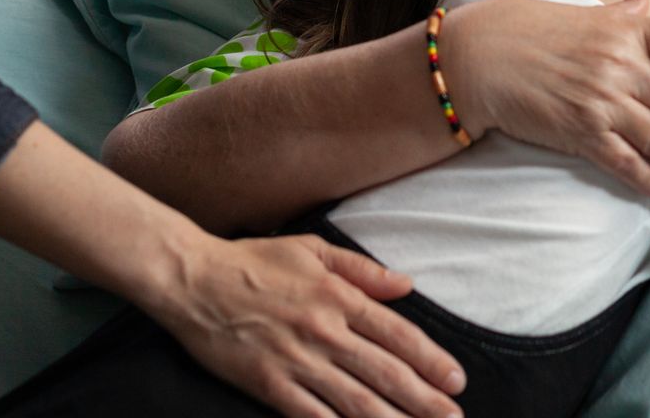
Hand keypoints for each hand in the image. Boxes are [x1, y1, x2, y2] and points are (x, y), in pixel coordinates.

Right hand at [151, 232, 465, 417]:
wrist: (193, 279)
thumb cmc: (254, 261)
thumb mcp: (313, 249)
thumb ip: (362, 269)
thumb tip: (406, 285)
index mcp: (339, 297)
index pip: (397, 334)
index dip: (430, 359)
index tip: (456, 379)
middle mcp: (324, 331)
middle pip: (385, 372)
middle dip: (424, 399)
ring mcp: (296, 361)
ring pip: (355, 400)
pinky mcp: (268, 384)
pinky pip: (310, 415)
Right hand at [446, 0, 649, 197]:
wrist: (483, 57)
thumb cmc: (533, 31)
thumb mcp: (583, 14)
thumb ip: (621, 13)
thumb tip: (643, 0)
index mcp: (627, 30)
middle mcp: (621, 65)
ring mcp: (602, 101)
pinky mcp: (581, 132)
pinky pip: (624, 161)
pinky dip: (647, 178)